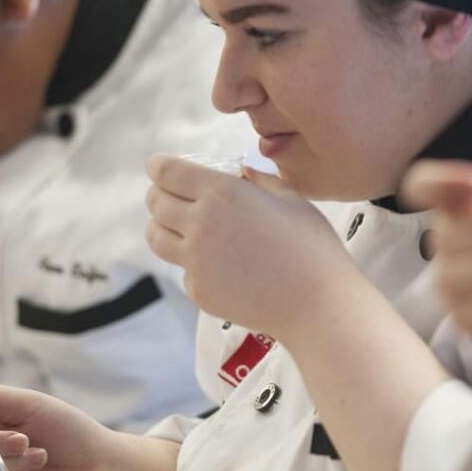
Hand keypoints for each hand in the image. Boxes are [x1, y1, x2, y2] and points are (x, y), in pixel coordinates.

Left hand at [144, 155, 362, 338]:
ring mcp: (195, 261)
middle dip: (159, 194)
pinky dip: (192, 263)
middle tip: (171, 195)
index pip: (166, 172)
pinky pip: (182, 270)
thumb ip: (260, 181)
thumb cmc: (312, 247)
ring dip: (163, 227)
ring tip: (182, 228)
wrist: (316, 304)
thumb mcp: (291, 199)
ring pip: (156, 237)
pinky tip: (218, 264)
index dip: (159, 166)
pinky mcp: (199, 291)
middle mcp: (200, 224)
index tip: (160, 168)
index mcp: (221, 193)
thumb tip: (242, 173)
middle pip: (155, 203)